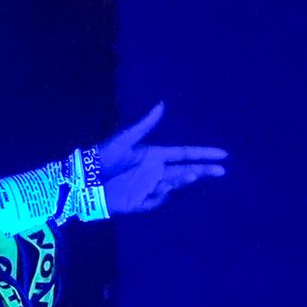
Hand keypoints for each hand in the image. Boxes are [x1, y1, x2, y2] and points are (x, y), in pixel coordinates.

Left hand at [92, 103, 226, 213]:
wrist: (83, 179)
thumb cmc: (103, 157)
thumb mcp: (125, 139)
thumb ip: (145, 124)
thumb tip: (162, 104)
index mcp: (154, 155)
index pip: (185, 154)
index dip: (203, 154)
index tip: (222, 155)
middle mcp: (155, 172)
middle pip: (185, 171)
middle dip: (204, 170)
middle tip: (221, 171)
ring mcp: (148, 188)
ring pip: (174, 185)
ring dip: (184, 180)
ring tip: (192, 174)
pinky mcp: (138, 203)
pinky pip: (155, 202)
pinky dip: (161, 197)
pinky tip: (164, 188)